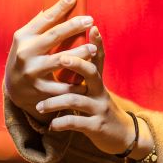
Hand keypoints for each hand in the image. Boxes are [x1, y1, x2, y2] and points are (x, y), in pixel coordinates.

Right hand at [5, 0, 96, 121]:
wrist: (14, 88)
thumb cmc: (27, 57)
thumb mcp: (28, 41)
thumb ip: (42, 26)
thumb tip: (61, 3)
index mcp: (23, 37)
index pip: (44, 18)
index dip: (59, 6)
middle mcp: (25, 52)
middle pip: (54, 36)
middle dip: (73, 26)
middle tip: (90, 19)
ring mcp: (32, 71)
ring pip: (60, 60)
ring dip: (79, 53)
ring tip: (93, 48)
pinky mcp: (40, 89)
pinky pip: (63, 85)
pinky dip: (77, 82)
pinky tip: (87, 78)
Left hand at [34, 26, 141, 155]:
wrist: (122, 135)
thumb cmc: (100, 109)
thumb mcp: (95, 91)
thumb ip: (83, 75)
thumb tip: (66, 55)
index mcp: (97, 81)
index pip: (98, 58)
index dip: (96, 43)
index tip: (92, 27)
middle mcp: (100, 92)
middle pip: (91, 72)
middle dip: (76, 64)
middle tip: (60, 59)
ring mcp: (99, 108)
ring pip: (76, 100)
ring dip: (55, 103)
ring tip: (40, 107)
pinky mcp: (96, 126)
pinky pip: (76, 122)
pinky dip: (61, 123)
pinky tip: (51, 125)